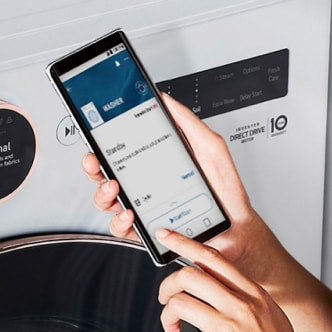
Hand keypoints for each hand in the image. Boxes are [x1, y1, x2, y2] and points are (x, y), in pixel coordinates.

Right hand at [82, 93, 261, 269]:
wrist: (237, 224)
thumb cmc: (225, 188)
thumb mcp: (210, 147)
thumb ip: (189, 122)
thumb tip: (167, 100)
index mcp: (156, 162)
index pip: (121, 151)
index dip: (103, 143)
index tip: (97, 136)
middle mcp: (146, 185)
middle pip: (105, 174)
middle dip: (93, 167)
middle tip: (97, 161)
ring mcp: (144, 208)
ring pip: (107, 202)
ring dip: (103, 193)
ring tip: (115, 187)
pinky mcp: (148, 231)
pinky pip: (123, 228)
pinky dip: (121, 221)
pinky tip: (130, 213)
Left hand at [156, 229, 331, 331]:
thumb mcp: (272, 316)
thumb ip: (248, 299)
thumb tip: (223, 287)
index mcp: (253, 294)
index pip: (214, 259)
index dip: (186, 244)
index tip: (168, 236)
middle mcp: (240, 306)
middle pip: (189, 276)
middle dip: (168, 286)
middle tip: (166, 298)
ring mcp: (228, 328)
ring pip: (179, 304)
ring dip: (168, 318)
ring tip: (174, 328)